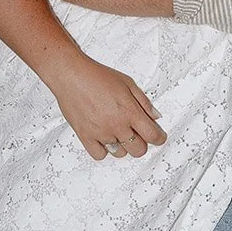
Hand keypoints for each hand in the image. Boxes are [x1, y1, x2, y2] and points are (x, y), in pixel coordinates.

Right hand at [48, 53, 165, 161]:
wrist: (71, 75)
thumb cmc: (97, 76)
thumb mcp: (128, 83)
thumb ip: (143, 102)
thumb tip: (154, 116)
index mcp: (130, 112)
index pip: (152, 135)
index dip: (159, 138)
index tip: (158, 137)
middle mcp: (117, 125)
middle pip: (138, 149)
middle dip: (142, 143)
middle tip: (137, 134)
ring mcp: (101, 133)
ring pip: (120, 153)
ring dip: (122, 145)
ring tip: (117, 132)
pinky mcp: (85, 136)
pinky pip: (99, 155)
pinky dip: (103, 150)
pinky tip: (103, 138)